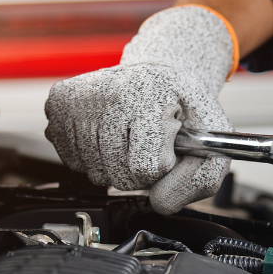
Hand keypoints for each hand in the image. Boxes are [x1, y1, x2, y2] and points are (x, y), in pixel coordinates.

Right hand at [45, 5, 235, 214]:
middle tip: (149, 140)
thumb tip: (159, 202)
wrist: (158, 71)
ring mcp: (80, 98)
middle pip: (120, 176)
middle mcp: (110, 94)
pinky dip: (94, 157)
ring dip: (116, 164)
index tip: (169, 143)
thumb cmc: (184, 106)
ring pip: (95, 174)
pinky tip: (108, 133)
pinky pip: (73, 162)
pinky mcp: (59, 104)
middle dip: (139, 169)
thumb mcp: (214, 138)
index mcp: (151, 98)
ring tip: (129, 134)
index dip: (163, 167)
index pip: (147, 168)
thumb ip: (202, 179)